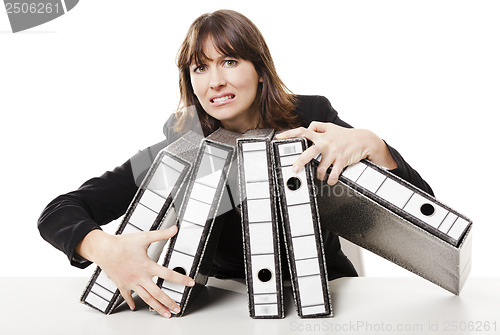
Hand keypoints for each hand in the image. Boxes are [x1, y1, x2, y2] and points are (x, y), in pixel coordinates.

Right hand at [76, 226, 193, 317]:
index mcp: (147, 266)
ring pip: (146, 298)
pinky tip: (135, 307)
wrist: (103, 249)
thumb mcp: (144, 237)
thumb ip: (161, 234)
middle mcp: (140, 277)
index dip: (181, 279)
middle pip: (157, 294)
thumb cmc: (122, 243)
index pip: (168, 274)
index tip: (190, 283)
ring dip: (157, 307)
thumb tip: (174, 229)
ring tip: (165, 313)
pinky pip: (127, 296)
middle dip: (169, 302)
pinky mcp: (122, 285)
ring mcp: (130, 283)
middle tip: (177, 309)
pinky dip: (131, 302)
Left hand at [276, 121, 396, 184]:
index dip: (289, 133)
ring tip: (320, 176)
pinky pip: (333, 175)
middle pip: (309, 152)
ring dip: (319, 175)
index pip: (302, 131)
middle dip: (300, 161)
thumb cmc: (346, 135)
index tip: (278, 137)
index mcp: (321, 135)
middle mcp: (326, 143)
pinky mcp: (342, 161)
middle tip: (294, 169)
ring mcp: (334, 152)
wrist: (365, 140)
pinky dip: (331, 180)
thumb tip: (307, 128)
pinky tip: (330, 180)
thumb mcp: (332, 127)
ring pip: (321, 168)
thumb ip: (318, 126)